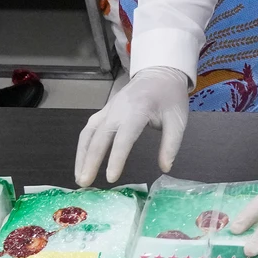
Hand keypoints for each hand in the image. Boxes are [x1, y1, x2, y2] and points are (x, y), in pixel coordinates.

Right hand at [74, 66, 191, 185]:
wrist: (159, 74)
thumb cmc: (170, 97)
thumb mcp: (178, 120)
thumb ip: (171, 144)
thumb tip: (165, 168)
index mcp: (138, 110)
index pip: (124, 138)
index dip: (116, 158)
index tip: (111, 178)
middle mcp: (117, 110)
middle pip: (100, 137)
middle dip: (90, 161)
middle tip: (85, 183)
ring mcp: (108, 109)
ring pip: (89, 133)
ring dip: (81, 155)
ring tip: (79, 177)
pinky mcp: (104, 112)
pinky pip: (89, 129)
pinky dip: (83, 146)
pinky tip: (82, 161)